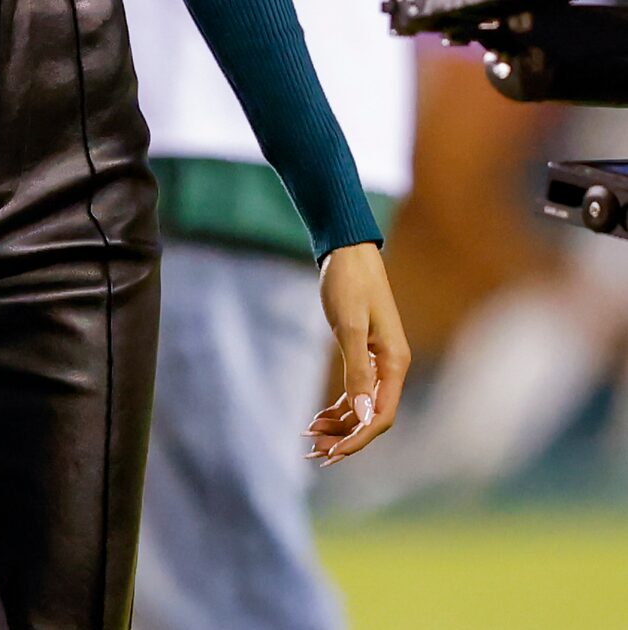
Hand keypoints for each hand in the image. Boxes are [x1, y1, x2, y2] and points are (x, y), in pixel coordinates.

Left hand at [308, 243, 408, 463]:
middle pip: (373, 417)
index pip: (381, 416)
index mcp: (395, 364)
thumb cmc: (349, 284)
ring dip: (341, 425)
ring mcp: (379, 361)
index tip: (332, 454)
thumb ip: (357, 370)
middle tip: (315, 453)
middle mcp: (392, 368)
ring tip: (311, 438)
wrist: (347, 253)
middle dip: (346, 438)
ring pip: (364, 407)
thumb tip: (365, 415)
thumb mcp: (350, 327)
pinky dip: (340, 407)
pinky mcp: (364, 353)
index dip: (359, 439)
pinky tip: (318, 418)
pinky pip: (357, 391)